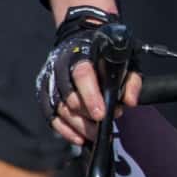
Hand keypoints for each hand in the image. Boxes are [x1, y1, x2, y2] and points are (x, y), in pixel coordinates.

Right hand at [37, 6, 141, 145]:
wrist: (82, 39)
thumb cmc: (104, 53)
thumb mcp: (126, 59)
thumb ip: (131, 80)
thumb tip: (130, 101)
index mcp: (81, 54)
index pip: (82, 76)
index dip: (91, 97)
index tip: (102, 115)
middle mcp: (61, 66)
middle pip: (68, 97)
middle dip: (87, 117)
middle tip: (103, 125)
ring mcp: (51, 79)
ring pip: (59, 109)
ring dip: (78, 126)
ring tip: (95, 134)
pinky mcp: (45, 92)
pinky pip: (50, 115)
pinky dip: (64, 129)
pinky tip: (79, 137)